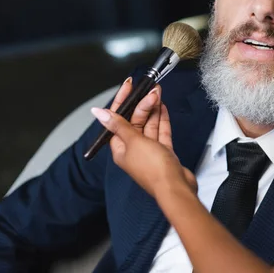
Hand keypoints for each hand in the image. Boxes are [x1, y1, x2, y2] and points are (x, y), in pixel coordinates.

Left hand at [92, 80, 196, 199]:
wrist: (175, 187)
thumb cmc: (153, 170)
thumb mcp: (134, 142)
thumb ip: (119, 125)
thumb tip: (98, 112)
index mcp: (120, 148)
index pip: (118, 119)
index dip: (123, 100)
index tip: (129, 85)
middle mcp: (133, 148)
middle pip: (135, 120)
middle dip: (142, 103)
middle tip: (151, 89)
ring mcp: (150, 150)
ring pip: (149, 124)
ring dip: (153, 108)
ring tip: (158, 92)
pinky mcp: (164, 152)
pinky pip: (161, 131)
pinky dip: (162, 119)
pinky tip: (163, 107)